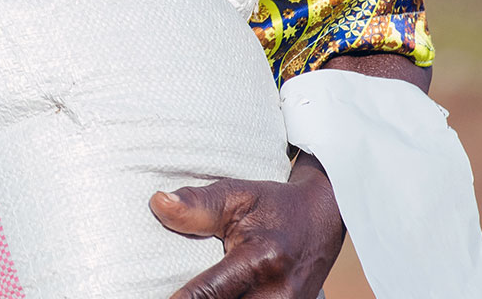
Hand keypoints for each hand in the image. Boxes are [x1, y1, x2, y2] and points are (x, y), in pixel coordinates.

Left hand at [149, 155, 344, 298]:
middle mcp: (278, 292)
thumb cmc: (273, 205)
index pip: (209, 293)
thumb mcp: (236, 194)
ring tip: (188, 294)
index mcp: (262, 259)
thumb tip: (158, 203)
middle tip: (170, 294)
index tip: (163, 298)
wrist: (323, 217)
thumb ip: (197, 203)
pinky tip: (216, 296)